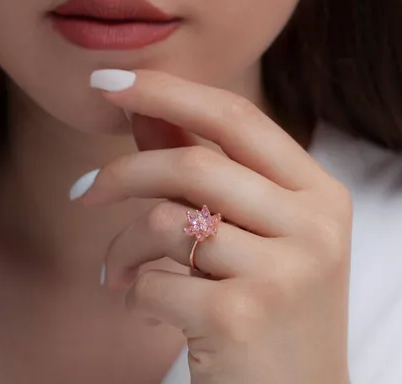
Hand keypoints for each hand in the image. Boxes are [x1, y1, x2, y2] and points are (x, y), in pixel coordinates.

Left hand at [77, 70, 351, 383]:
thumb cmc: (272, 311)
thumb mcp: (254, 236)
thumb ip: (205, 172)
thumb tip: (145, 112)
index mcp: (320, 195)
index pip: (238, 118)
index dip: (169, 91)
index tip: (109, 84)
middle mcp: (314, 227)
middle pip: (193, 164)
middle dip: (121, 174)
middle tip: (81, 193)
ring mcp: (284, 273)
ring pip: (166, 222)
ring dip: (121, 248)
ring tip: (115, 274)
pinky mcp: (242, 317)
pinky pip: (156, 282)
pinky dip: (134, 293)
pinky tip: (146, 310)